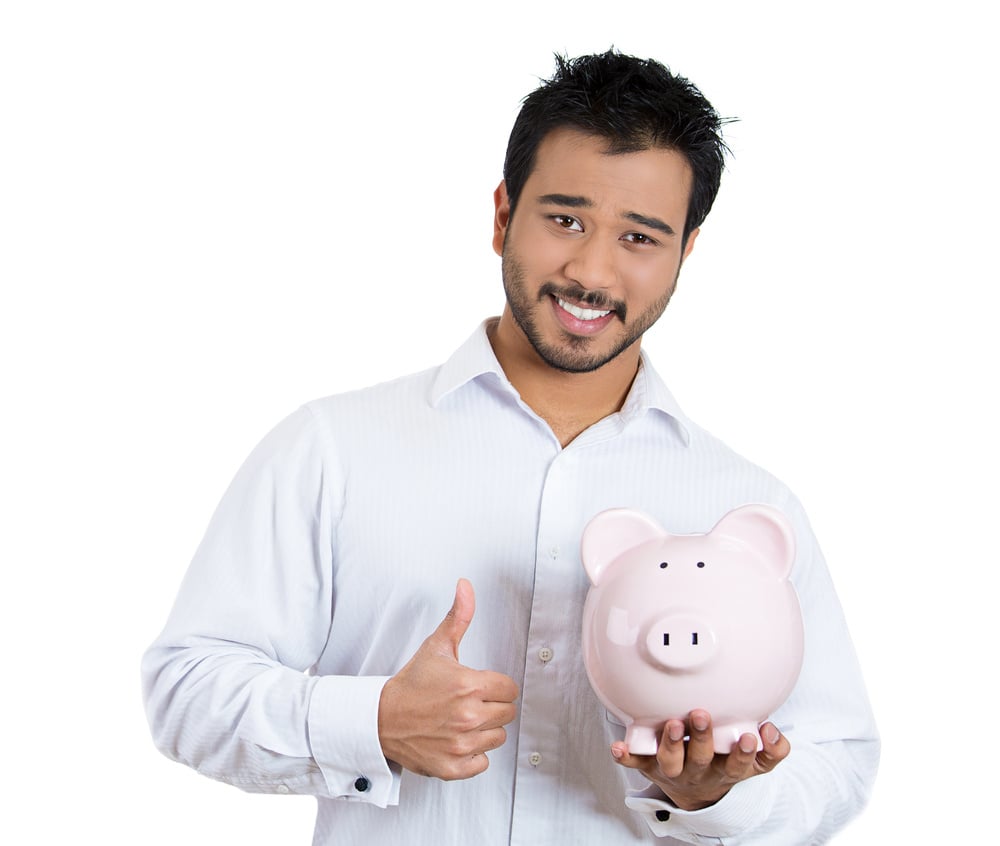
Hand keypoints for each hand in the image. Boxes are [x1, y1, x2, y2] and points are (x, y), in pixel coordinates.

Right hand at [377, 579, 519, 779]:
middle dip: (492, 707)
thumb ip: (458, 617)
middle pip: (507, 713)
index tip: (478, 686)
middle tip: (468, 703)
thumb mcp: (436, 647)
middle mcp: (468, 716)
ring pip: (497, 738)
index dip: (496, 686)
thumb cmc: (411, 683)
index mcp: (468, 685)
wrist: (380, 719)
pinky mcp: (453, 767)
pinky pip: (483, 763)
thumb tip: (466, 586)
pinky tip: (456, 740)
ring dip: (484, 731)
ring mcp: (461, 744)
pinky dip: (472, 755)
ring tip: (460, 720)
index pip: (510, 689)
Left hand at [610, 710, 789, 810]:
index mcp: (724, 770)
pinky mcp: (650, 766)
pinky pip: (636, 762)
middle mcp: (698, 771)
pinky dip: (626, 755)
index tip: (747, 737)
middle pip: (700, 759)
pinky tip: (619, 746)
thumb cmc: (725, 765)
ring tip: (672, 724)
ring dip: (669, 744)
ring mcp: (672, 769)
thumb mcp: (755, 763)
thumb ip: (772, 749)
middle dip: (701, 739)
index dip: (743, 754)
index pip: (737, 765)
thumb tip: (770, 730)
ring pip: (669, 761)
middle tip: (701, 715)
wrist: (698, 794)